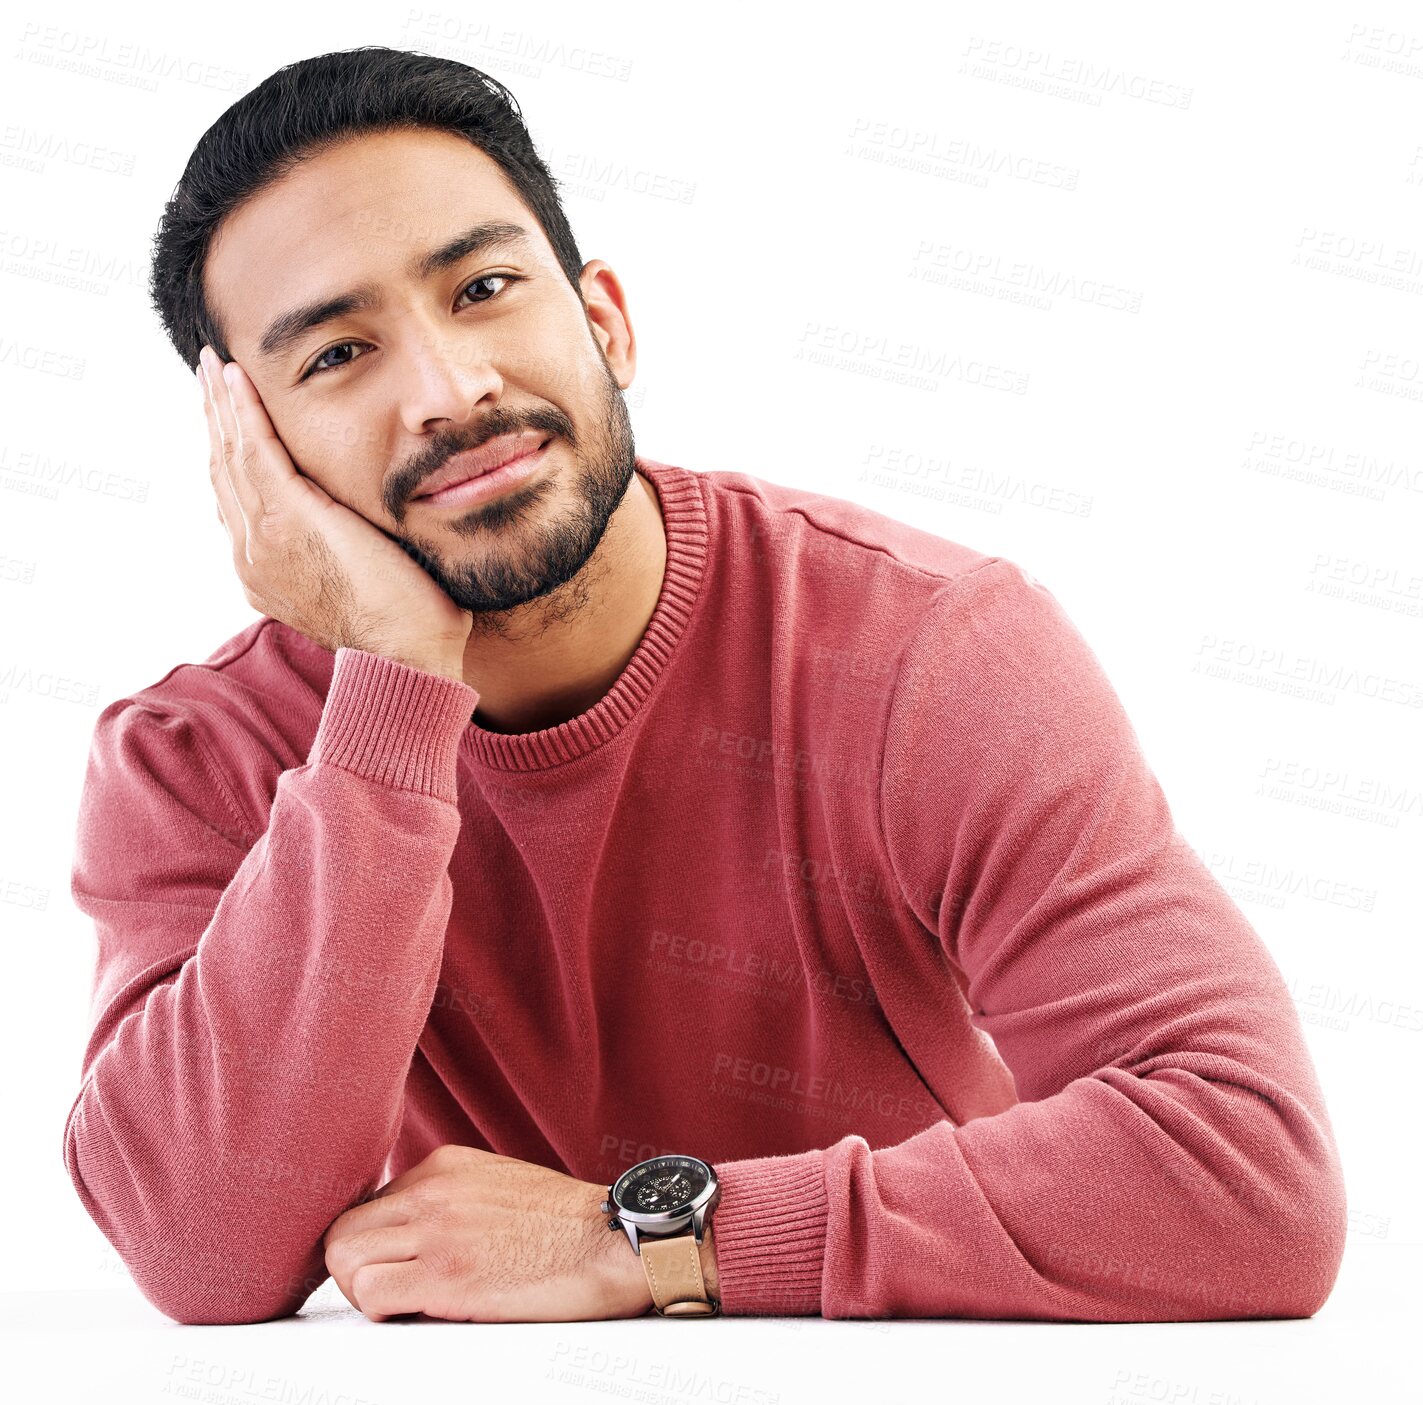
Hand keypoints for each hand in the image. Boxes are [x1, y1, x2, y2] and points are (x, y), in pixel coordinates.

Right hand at [198, 345, 471, 679]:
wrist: (405, 658)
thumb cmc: (406, 631)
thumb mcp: (361, 583)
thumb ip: (346, 552)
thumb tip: (363, 530)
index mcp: (267, 571)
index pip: (239, 499)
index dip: (231, 452)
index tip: (228, 419)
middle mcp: (252, 555)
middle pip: (225, 471)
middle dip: (217, 419)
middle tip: (210, 375)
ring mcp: (264, 538)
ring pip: (232, 456)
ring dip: (222, 404)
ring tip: (215, 364)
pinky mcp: (288, 520)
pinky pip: (256, 453)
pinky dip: (244, 412)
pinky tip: (236, 379)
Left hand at [322, 1143, 654, 1322]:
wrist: (614, 1239)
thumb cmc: (568, 1222)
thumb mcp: (499, 1182)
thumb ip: (453, 1194)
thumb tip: (416, 1227)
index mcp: (445, 1165)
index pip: (367, 1205)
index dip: (374, 1245)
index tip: (393, 1266)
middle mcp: (433, 1190)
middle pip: (341, 1231)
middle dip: (354, 1268)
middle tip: (387, 1292)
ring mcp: (438, 1231)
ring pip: (344, 1261)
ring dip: (363, 1291)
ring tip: (401, 1305)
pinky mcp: (447, 1276)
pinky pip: (372, 1295)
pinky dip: (381, 1312)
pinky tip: (416, 1314)